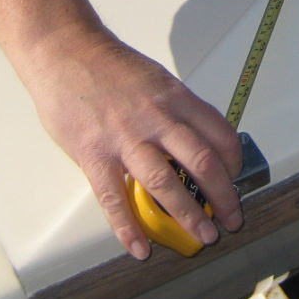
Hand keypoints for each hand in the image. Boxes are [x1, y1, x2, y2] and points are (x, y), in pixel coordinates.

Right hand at [21, 26, 244, 259]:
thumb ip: (175, 109)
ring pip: (165, 182)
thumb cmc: (108, 66)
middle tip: (232, 219)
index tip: (235, 178)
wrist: (64, 51)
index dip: (234, 161)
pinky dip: (128, 227)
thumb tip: (195, 139)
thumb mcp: (155, 78)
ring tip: (203, 235)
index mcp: (175, 97)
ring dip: (188, 214)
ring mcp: (125, 137)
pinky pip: (114, 197)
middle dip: (223, 196)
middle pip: (202, 161)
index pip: (219, 132)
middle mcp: (157, 117)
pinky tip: (139, 247)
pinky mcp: (94, 153)